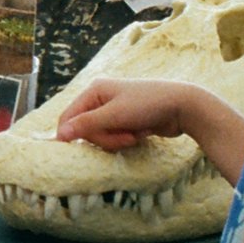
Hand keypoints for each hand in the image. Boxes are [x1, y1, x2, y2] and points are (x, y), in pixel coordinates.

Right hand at [53, 78, 201, 151]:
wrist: (184, 107)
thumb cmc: (148, 105)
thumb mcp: (114, 115)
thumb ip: (86, 125)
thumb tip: (59, 135)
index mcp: (94, 90)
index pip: (70, 116)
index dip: (70, 134)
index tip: (72, 152)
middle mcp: (101, 98)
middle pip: (87, 129)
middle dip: (106, 138)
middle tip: (125, 138)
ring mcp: (115, 110)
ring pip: (102, 135)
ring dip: (117, 140)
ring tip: (135, 135)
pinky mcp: (126, 120)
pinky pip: (115, 136)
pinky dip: (126, 139)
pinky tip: (141, 133)